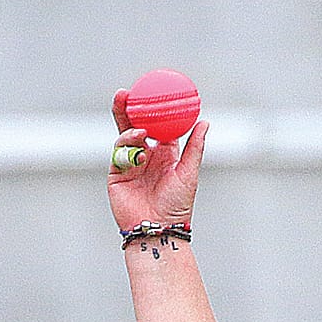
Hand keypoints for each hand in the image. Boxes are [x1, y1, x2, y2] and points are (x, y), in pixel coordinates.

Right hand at [107, 88, 207, 232]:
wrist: (159, 230)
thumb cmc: (177, 206)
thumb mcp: (189, 173)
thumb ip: (195, 147)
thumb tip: (204, 122)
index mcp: (164, 154)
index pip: (156, 126)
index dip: (152, 109)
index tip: (152, 91)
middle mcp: (146, 157)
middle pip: (134, 126)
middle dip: (128, 109)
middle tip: (127, 92)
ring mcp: (130, 165)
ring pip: (124, 136)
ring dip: (125, 121)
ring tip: (127, 107)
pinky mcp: (117, 175)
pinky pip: (119, 153)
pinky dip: (126, 142)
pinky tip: (136, 136)